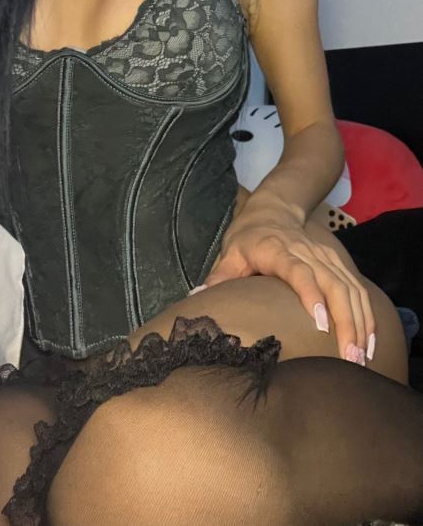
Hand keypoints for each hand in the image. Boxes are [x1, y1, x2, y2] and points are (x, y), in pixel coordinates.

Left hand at [197, 198, 375, 364]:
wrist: (274, 208)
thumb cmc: (248, 237)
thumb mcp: (230, 253)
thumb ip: (218, 277)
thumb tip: (197, 297)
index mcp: (277, 250)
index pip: (298, 271)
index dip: (311, 294)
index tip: (320, 322)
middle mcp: (306, 252)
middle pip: (332, 284)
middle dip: (345, 321)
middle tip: (349, 357)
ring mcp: (325, 256)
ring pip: (349, 288)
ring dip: (359, 322)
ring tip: (361, 356)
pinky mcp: (337, 262)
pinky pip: (357, 288)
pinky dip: (366, 314)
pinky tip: (368, 340)